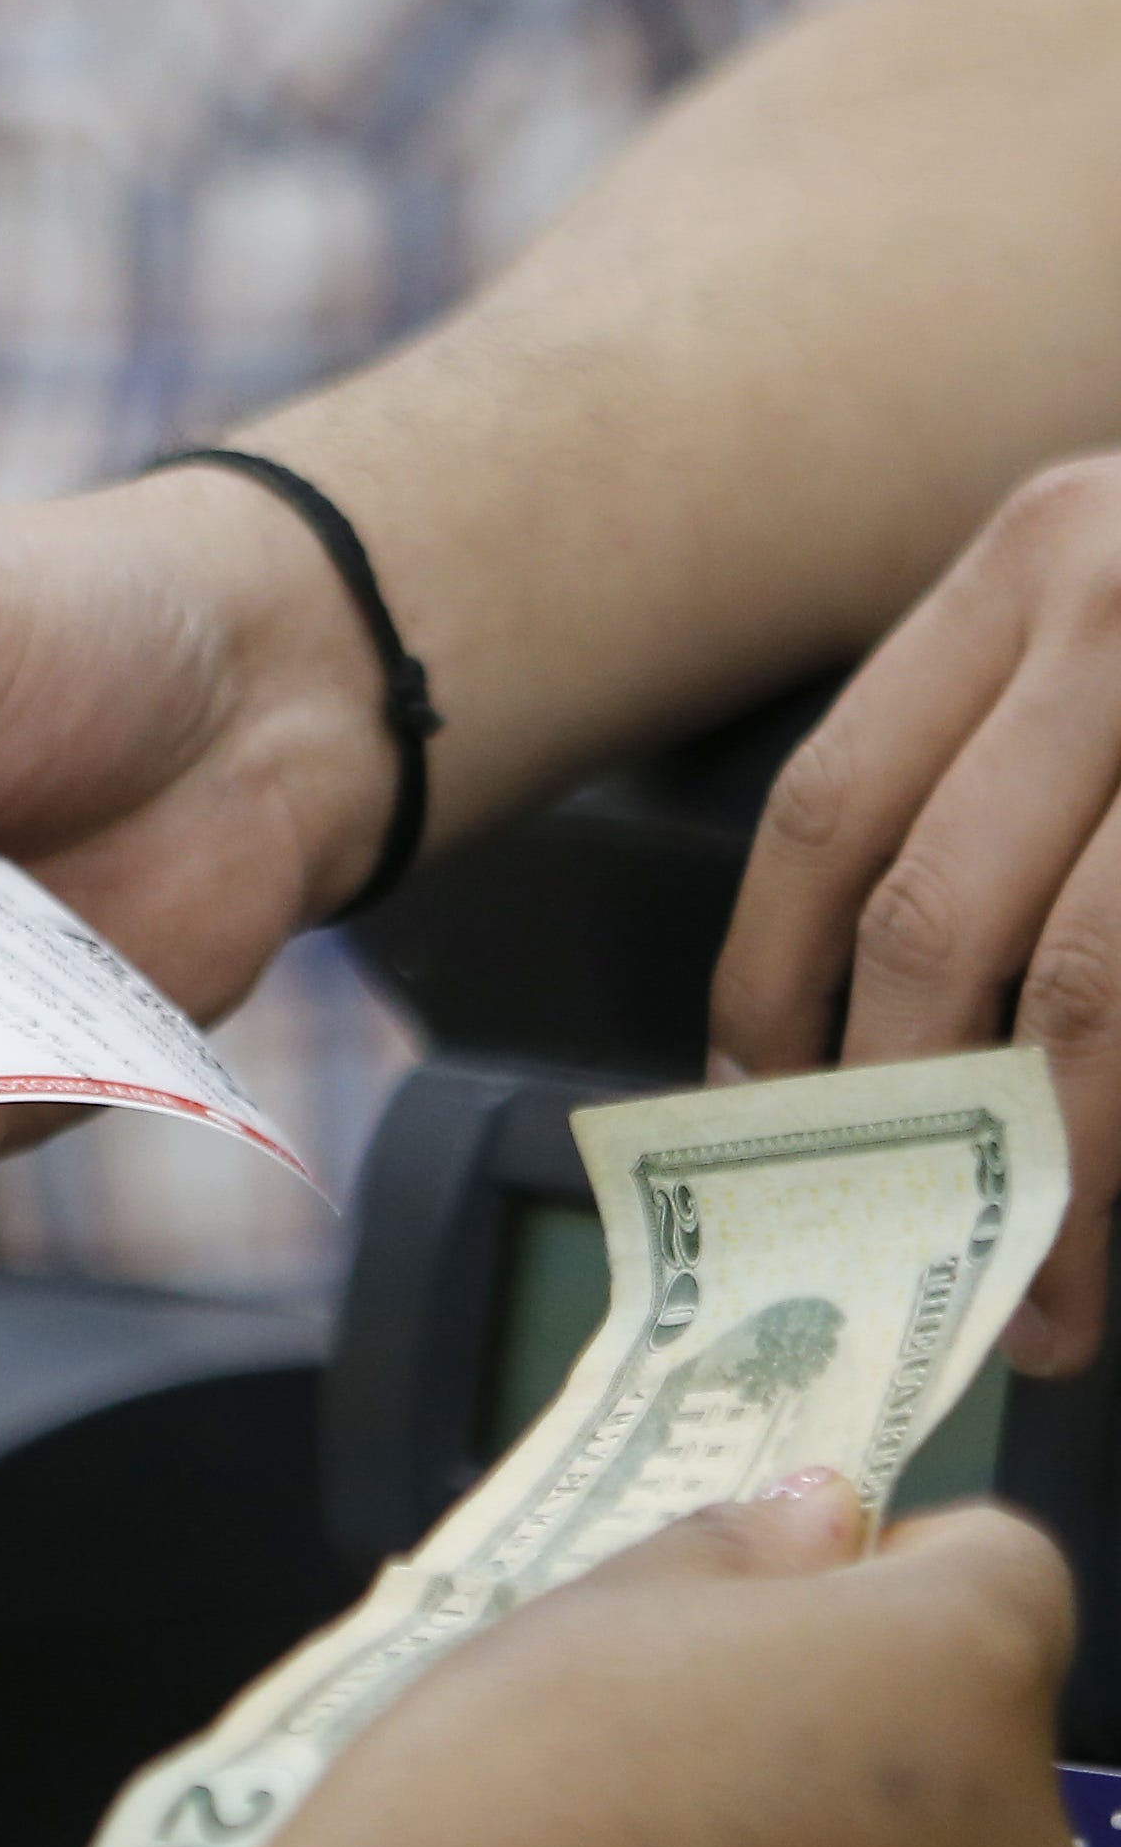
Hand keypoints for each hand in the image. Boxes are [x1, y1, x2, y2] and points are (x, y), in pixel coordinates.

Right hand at [227, 1472, 1076, 1846]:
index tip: (767, 1602)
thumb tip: (816, 1523)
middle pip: (955, 1738)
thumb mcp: (573, 1620)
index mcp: (944, 1671)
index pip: (999, 1560)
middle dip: (838, 1730)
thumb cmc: (494, 1811)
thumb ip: (727, 1551)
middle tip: (662, 1752)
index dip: (880, 1567)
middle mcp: (1009, 1835)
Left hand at [712, 455, 1120, 1375]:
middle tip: (906, 1243)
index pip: (828, 810)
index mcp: (1033, 557)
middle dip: (906, 1109)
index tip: (759, 1105)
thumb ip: (1011, 771)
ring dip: (1057, 1162)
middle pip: (936, 914)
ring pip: (1093, 983)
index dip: (770, 983)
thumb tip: (862, 1048)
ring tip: (1050, 1289)